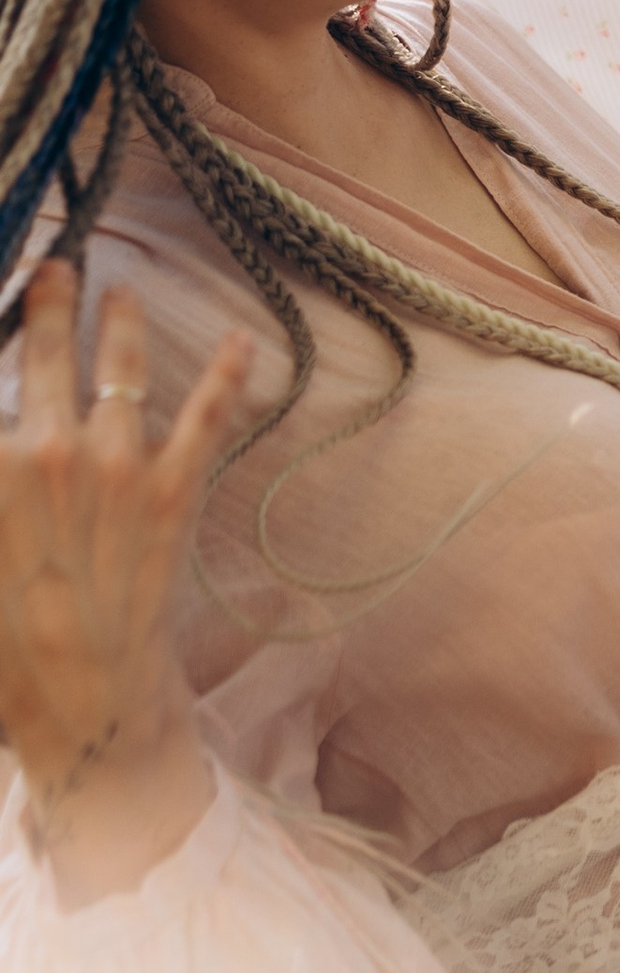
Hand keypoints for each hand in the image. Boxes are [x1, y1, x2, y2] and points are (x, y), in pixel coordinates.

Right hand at [0, 267, 249, 902]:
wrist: (85, 703)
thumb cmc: (5, 648)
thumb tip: (7, 461)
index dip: (5, 326)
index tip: (10, 293)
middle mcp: (44, 450)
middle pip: (38, 350)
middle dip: (44, 300)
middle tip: (51, 269)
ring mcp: (115, 465)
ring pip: (117, 365)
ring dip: (118, 320)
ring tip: (117, 291)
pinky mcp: (172, 490)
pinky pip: (205, 414)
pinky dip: (228, 373)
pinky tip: (243, 340)